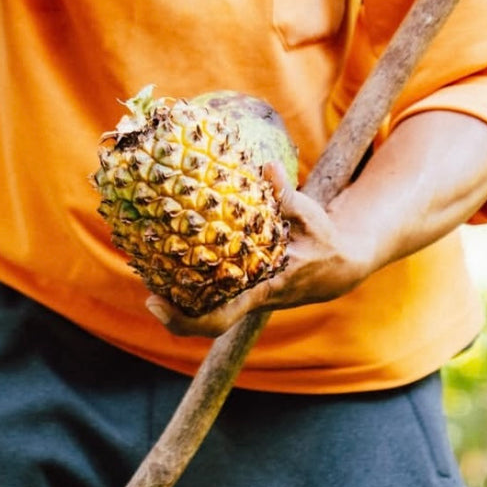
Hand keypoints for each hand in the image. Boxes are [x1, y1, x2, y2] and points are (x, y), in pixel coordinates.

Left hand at [144, 163, 371, 338]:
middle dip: (171, 309)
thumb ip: (286, 195)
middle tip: (146, 286)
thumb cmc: (323, 240)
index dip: (185, 319)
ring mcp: (248, 296)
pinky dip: (194, 280)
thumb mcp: (310, 216)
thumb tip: (268, 167)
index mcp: (264, 289)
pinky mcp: (246, 287)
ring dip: (179, 295)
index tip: (154, 304)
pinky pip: (215, 292)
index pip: (220, 317)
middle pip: (203, 319)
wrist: (340, 267)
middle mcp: (251, 298)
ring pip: (207, 306)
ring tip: (151, 269)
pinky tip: (175, 253)